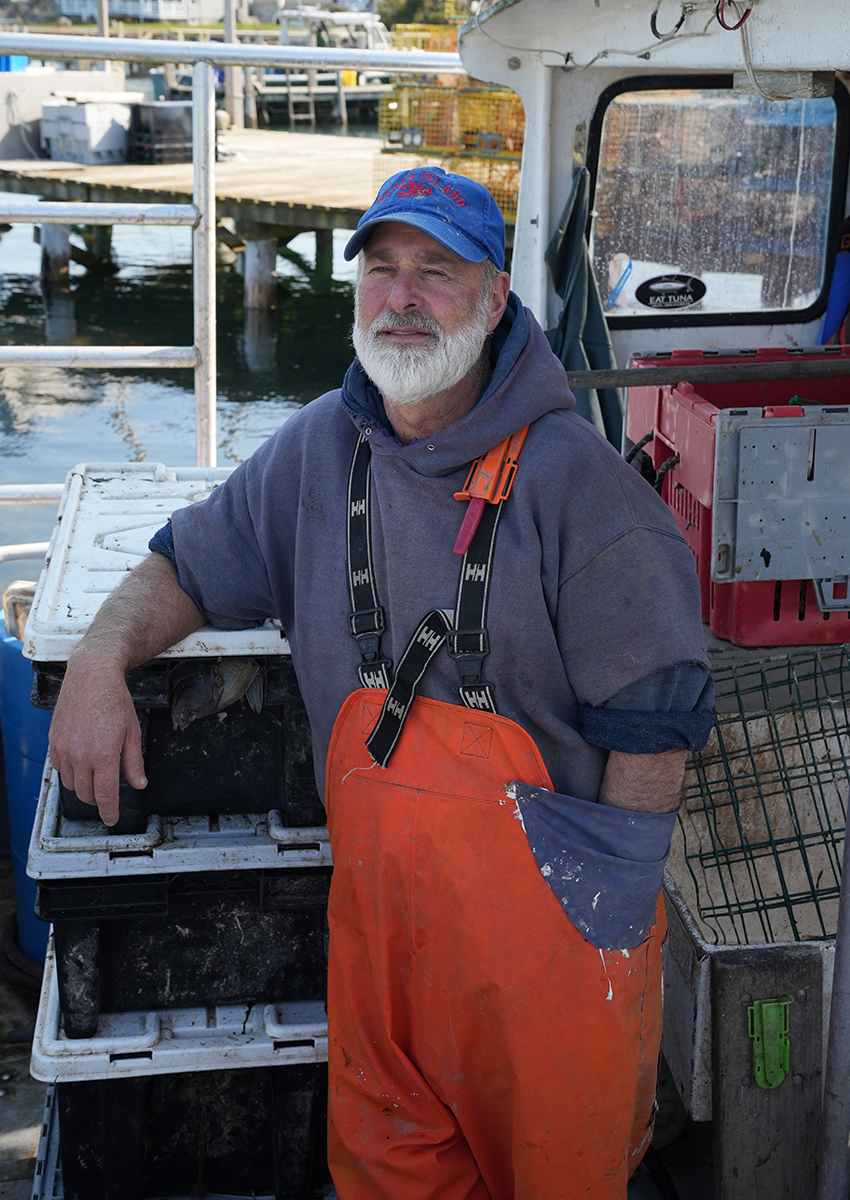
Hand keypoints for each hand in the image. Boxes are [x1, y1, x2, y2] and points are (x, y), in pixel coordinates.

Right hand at [48, 650, 146, 826]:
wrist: (91, 676)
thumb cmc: (114, 699)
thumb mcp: (132, 732)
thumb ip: (134, 762)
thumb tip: (138, 784)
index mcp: (103, 755)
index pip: (105, 795)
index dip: (109, 812)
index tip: (112, 819)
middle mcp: (81, 755)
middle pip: (86, 793)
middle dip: (98, 799)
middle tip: (107, 794)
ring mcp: (64, 748)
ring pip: (71, 784)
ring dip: (83, 786)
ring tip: (95, 776)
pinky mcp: (54, 741)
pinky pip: (60, 768)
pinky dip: (70, 772)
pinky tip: (81, 763)